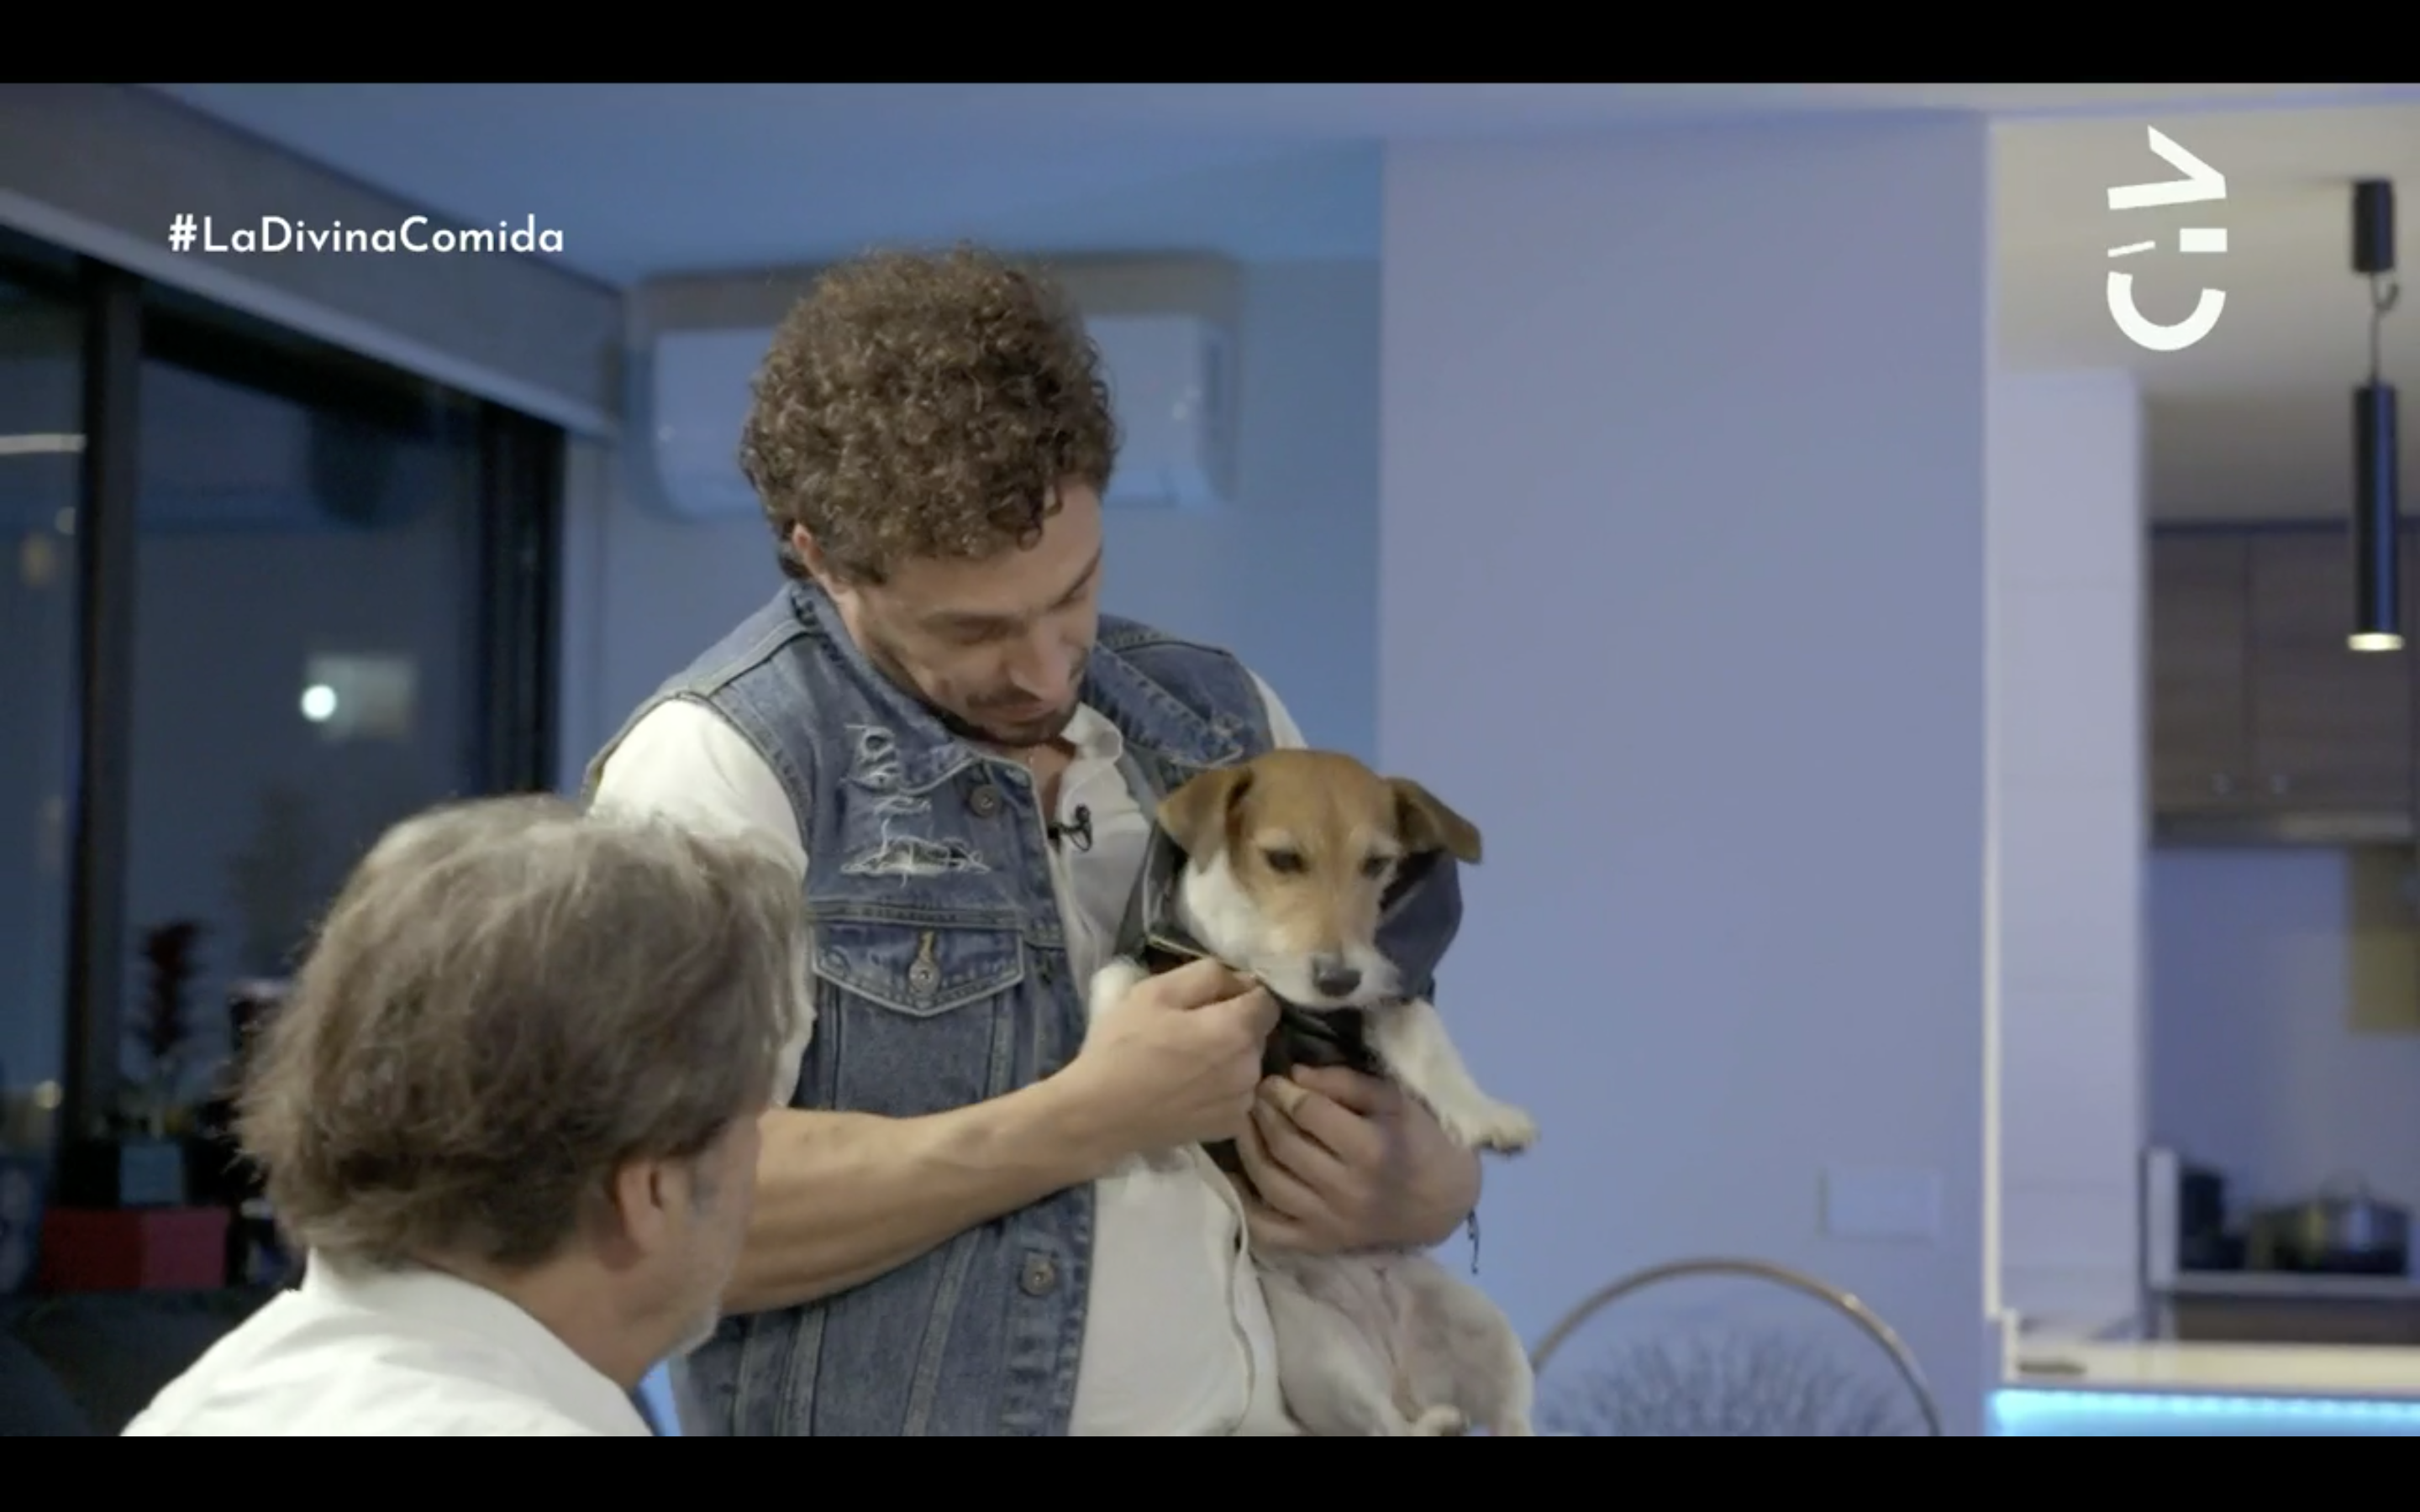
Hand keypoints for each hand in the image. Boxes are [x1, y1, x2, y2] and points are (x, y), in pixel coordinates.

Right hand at [1063, 958, 1278, 1155]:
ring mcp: (1242, 1102)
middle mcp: (1251, 1068)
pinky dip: (1221, 1088)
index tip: (1210, 1001)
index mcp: (1237, 1030)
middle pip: (1257, 1034)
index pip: (1266, 1001)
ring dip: (1228, 1058)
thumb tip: (1243, 981)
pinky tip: (1188, 1088)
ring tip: (1186, 1063)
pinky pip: (1236, 1094)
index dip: (1240, 994)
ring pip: (1247, 1065)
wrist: (1098, 1114)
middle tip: (1189, 1030)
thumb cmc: (1123, 1047)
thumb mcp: (1156, 991)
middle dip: (1233, 1025)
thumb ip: (1210, 975)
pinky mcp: (1229, 1127)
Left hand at [1236, 1067, 1481, 1253]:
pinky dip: (1243, 1203)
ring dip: (1248, 1146)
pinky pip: (1268, 1229)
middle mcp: (1346, 1190)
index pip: (1307, 1112)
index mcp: (1370, 1150)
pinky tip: (1234, 1175)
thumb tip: (1294, 1075)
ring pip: (1269, 1181)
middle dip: (1263, 1111)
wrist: (1443, 1200)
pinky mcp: (1318, 1243)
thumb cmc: (1421, 1139)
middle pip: (1284, 1144)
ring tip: (1246, 1121)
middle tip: (1256, 1093)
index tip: (1274, 1078)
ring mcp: (1329, 1222)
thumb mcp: (1394, 1099)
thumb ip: (1345, 1083)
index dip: (1284, 1090)